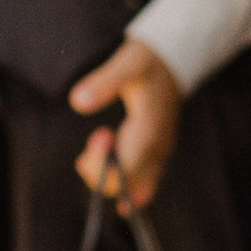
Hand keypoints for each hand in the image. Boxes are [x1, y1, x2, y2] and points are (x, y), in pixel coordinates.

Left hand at [68, 39, 180, 206]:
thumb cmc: (147, 63)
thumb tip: (77, 102)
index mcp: (151, 131)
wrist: (173, 65)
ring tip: (99, 145)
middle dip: (100, 169)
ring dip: (107, 176)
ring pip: (132, 188)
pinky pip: (143, 185)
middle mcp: (157, 149)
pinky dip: (126, 186)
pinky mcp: (156, 156)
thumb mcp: (128, 63)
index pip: (125, 168)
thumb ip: (104, 81)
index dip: (103, 162)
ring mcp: (159, 155)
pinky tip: (113, 186)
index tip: (100, 133)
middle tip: (99, 135)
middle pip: (125, 184)